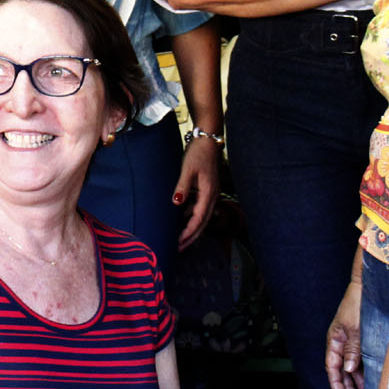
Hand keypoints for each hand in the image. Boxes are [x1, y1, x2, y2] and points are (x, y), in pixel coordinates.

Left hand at [172, 134, 219, 249]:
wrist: (207, 140)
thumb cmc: (198, 153)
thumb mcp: (188, 169)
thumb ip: (182, 187)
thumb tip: (176, 203)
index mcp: (209, 193)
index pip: (199, 218)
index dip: (189, 232)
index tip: (179, 242)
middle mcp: (212, 196)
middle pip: (202, 222)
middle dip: (191, 236)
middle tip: (179, 248)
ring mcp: (210, 193)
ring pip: (201, 216)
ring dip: (191, 228)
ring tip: (179, 239)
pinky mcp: (206, 189)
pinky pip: (199, 208)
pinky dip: (191, 217)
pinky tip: (181, 221)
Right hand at [325, 281, 364, 388]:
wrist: (368, 288)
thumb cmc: (357, 304)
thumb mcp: (354, 329)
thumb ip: (351, 350)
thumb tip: (347, 369)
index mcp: (334, 340)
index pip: (331, 366)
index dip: (335, 383)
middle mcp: (342, 342)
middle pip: (342, 369)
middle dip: (347, 386)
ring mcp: (353, 341)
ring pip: (352, 366)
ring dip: (357, 380)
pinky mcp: (363, 339)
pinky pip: (362, 358)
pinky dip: (364, 369)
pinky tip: (369, 378)